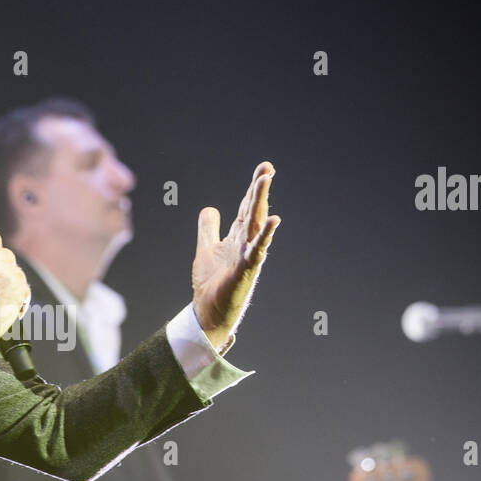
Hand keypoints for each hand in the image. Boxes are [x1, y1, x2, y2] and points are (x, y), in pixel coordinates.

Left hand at [192, 161, 280, 351]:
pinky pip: (257, 250)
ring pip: (256, 224)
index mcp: (237, 237)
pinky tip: (274, 220)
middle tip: (268, 168)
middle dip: (260, 189)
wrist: (208, 312)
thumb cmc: (211, 284)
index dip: (254, 188)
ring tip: (265, 181)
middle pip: (254, 210)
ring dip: (260, 202)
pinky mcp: (245, 270)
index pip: (248, 207)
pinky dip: (265, 235)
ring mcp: (248, 256)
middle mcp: (245, 243)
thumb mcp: (206, 248)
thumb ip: (208, 228)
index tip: (265, 167)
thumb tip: (210, 208)